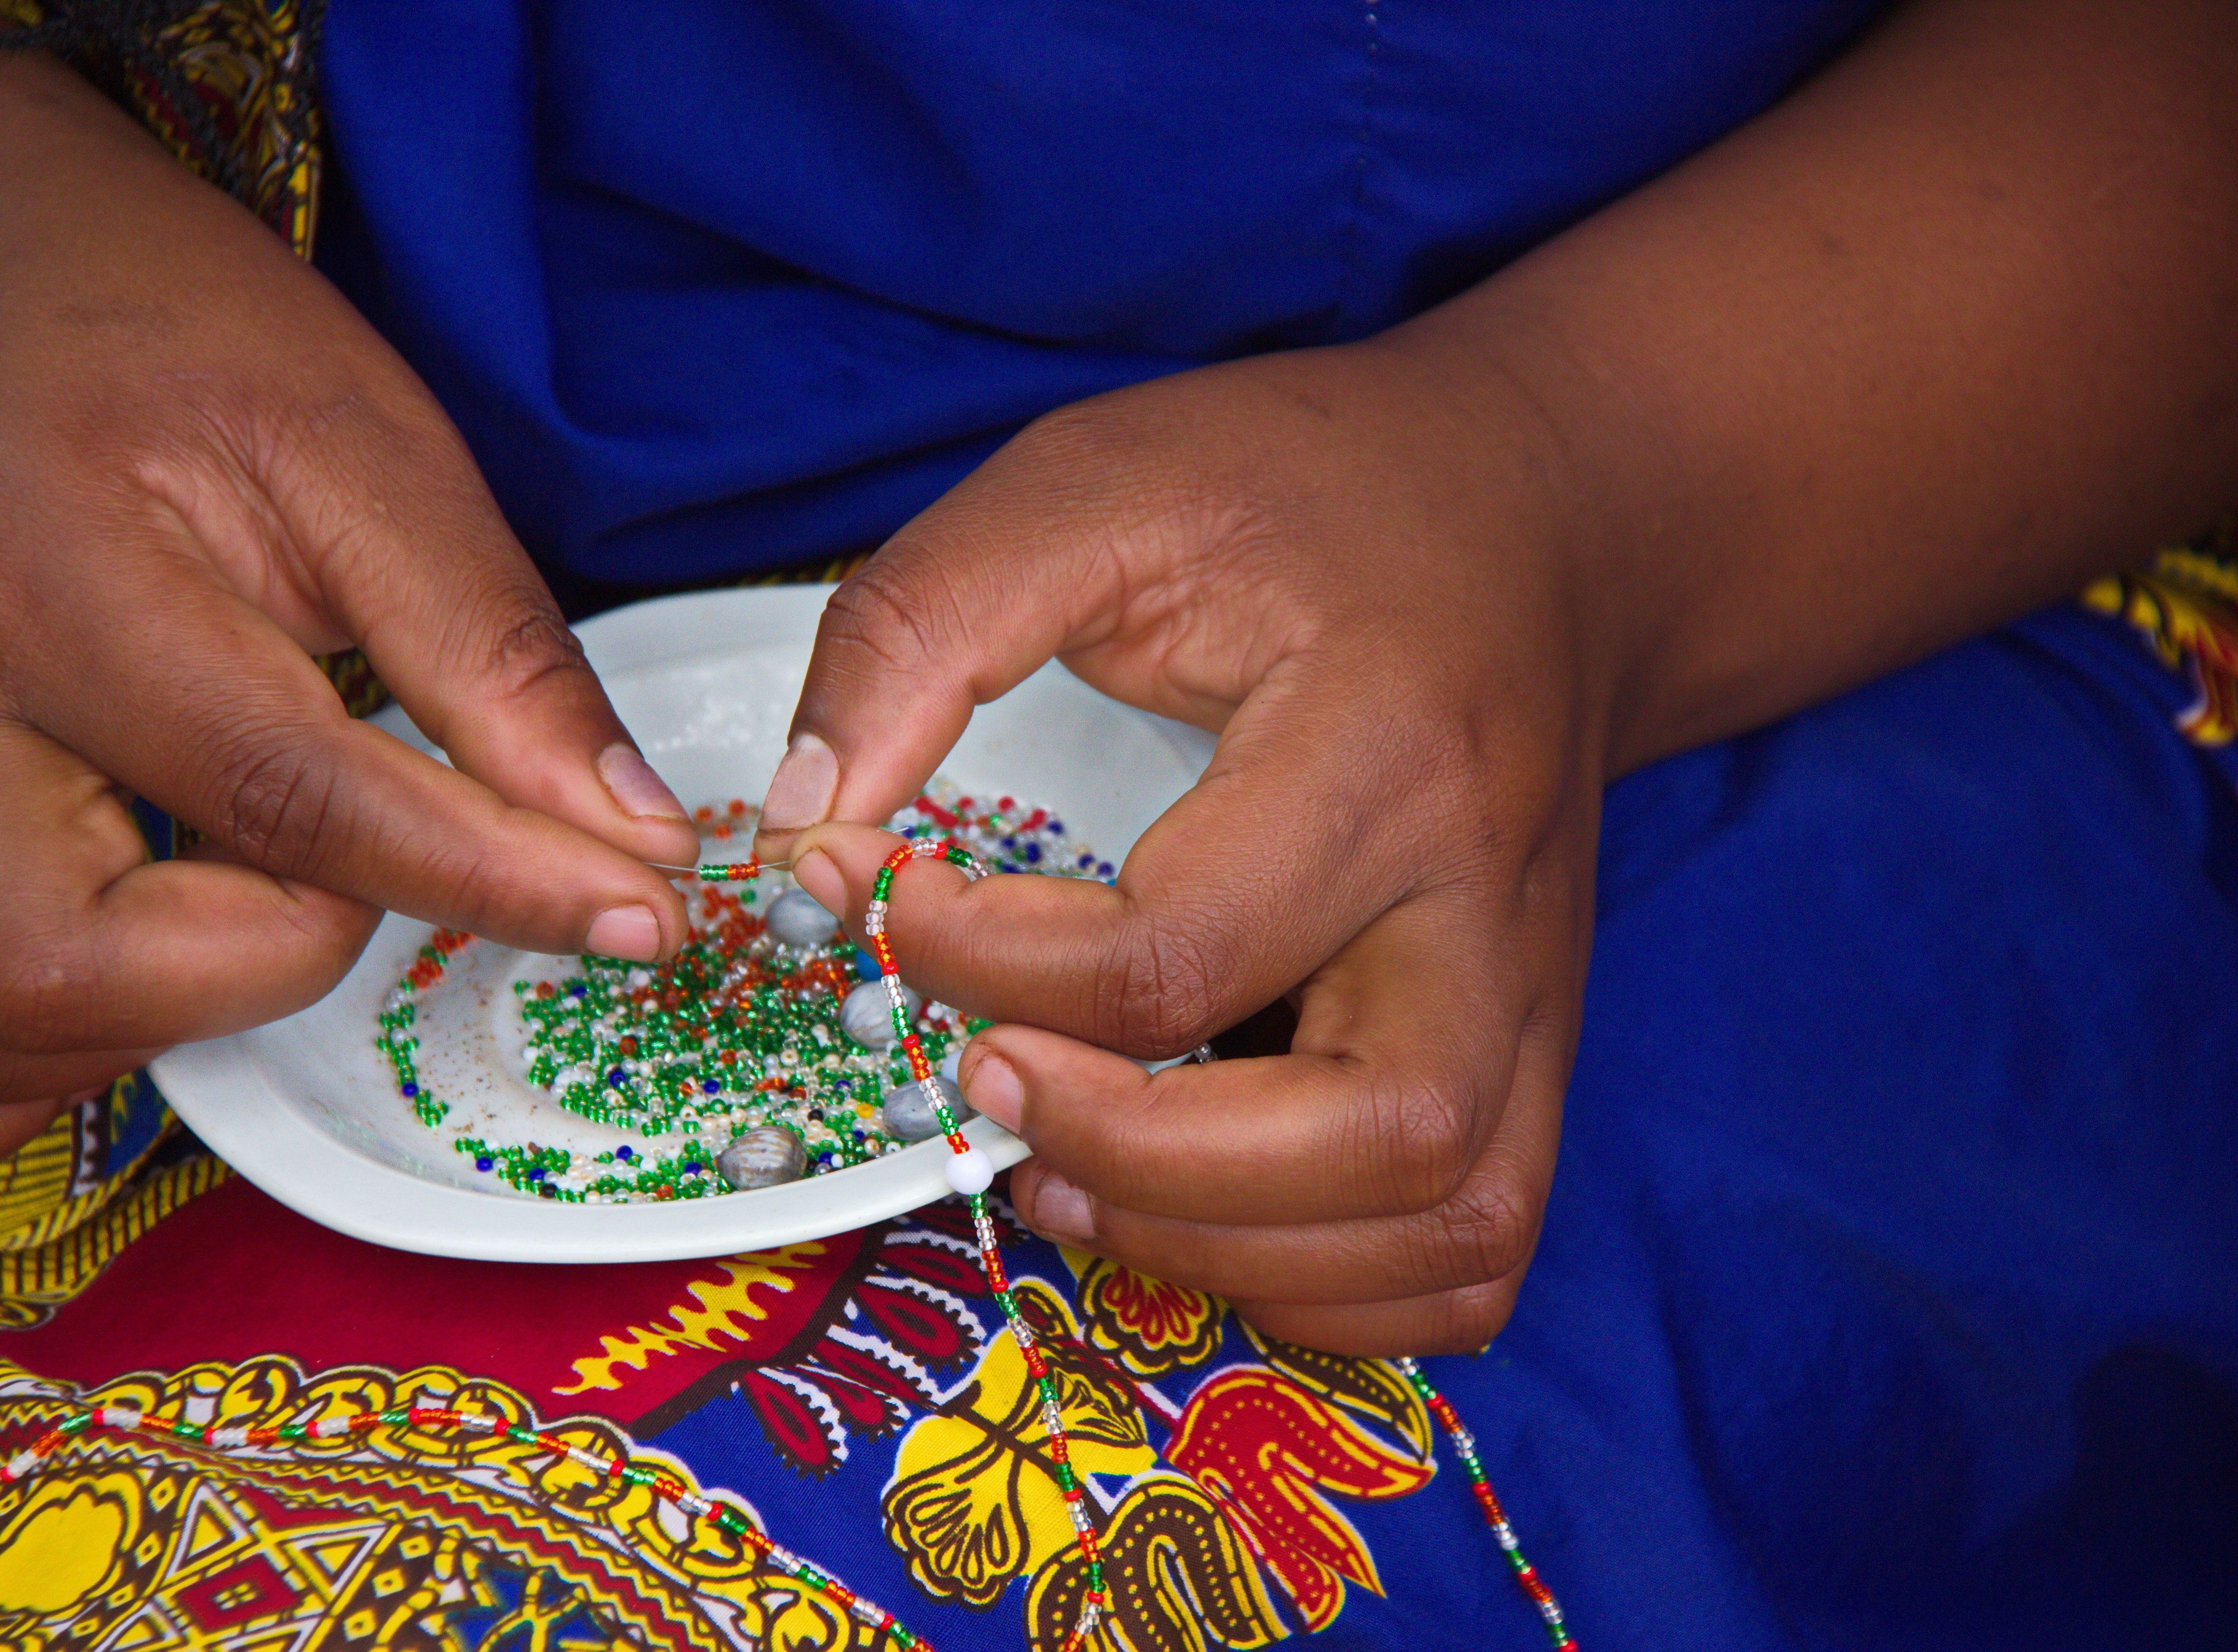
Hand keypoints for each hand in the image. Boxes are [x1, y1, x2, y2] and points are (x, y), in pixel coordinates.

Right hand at [0, 9, 694, 1165]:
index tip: (638, 914)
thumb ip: (497, 653)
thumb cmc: (172, 337)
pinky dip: (7, 1068)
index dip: (493, 882)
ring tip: (246, 921)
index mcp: (49, 576)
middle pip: (64, 968)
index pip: (292, 800)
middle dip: (271, 967)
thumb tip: (631, 833)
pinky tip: (130, 982)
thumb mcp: (371, 447)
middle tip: (359, 871)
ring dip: (139, 1038)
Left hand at [760, 341, 1606, 1355]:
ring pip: (1446, 1227)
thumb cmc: (1310, 490)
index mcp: (1386, 743)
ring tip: (1069, 1176)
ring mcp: (1534, 989)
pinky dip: (1339, 1286)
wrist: (1543, 513)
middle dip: (1139, 1156)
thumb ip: (924, 625)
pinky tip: (1200, 1212)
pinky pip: (1477, 1249)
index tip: (890, 898)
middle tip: (986, 1081)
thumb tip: (806, 819)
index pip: (1182, 946)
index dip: (988, 962)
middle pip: (1371, 1132)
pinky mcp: (1540, 1040)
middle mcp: (1488, 896)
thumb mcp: (1095, 484)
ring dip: (1234, 1248)